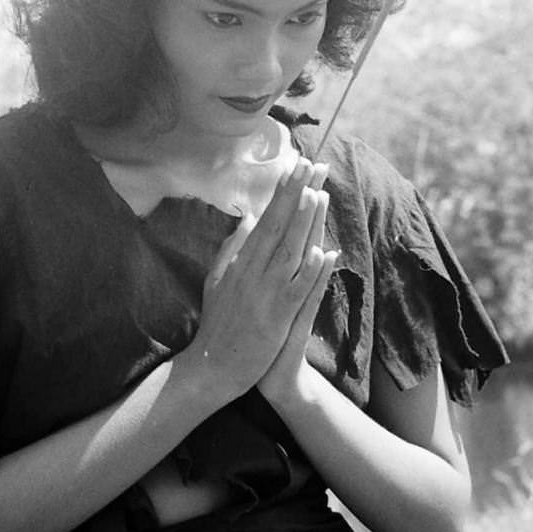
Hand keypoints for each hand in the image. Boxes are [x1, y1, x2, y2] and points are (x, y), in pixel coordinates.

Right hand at [181, 159, 332, 400]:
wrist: (211, 367)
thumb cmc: (218, 323)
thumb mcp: (218, 279)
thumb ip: (234, 247)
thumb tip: (251, 217)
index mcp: (240, 262)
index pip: (266, 219)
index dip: (282, 192)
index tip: (296, 166)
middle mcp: (251, 272)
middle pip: (279, 226)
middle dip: (296, 194)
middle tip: (312, 164)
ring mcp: (265, 294)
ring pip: (289, 252)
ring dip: (303, 222)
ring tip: (316, 192)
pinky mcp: (276, 318)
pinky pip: (295, 290)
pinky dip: (309, 271)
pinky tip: (321, 251)